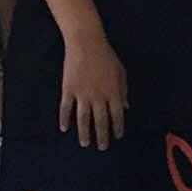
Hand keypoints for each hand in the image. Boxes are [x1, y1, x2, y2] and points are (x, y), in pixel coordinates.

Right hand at [61, 31, 130, 149]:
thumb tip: (126, 107)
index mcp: (114, 92)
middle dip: (102, 136)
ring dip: (85, 132)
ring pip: (83, 119)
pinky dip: (64, 119)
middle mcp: (99, 96)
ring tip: (85, 143)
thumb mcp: (121, 73)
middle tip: (102, 147)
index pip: (117, 115)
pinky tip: (65, 128)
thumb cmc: (106, 56)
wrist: (86, 43)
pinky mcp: (68, 90)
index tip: (117, 136)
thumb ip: (123, 91)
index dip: (117, 127)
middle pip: (101, 121)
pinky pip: (65, 108)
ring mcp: (82, 94)